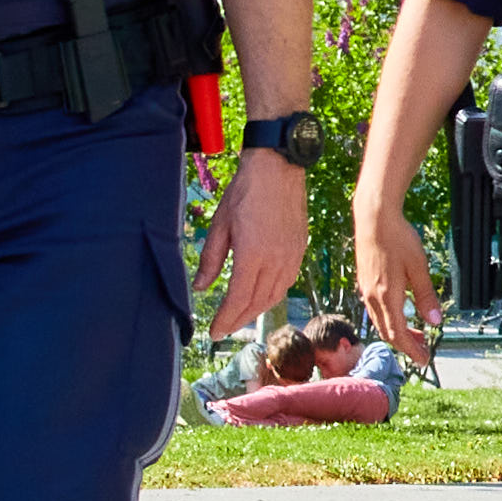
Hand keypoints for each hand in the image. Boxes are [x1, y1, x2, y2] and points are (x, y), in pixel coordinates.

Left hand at [196, 149, 304, 336]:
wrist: (278, 168)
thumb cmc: (245, 192)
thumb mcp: (220, 225)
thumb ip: (211, 260)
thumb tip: (201, 287)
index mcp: (253, 255)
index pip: (238, 300)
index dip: (225, 320)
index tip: (213, 332)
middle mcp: (276, 260)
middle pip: (257, 303)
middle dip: (238, 320)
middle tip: (223, 329)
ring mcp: (291, 256)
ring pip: (274, 297)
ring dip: (255, 311)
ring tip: (239, 317)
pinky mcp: (299, 250)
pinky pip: (286, 283)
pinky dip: (271, 296)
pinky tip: (260, 296)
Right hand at [355, 189, 443, 359]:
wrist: (374, 218)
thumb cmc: (398, 239)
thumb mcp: (419, 267)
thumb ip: (426, 295)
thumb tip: (436, 322)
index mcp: (387, 297)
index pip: (398, 334)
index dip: (412, 350)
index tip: (424, 360)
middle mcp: (372, 297)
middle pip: (387, 332)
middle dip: (406, 345)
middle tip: (424, 349)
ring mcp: (366, 290)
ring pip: (380, 322)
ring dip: (397, 332)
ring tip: (417, 333)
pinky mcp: (364, 282)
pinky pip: (375, 310)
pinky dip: (389, 319)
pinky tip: (401, 312)